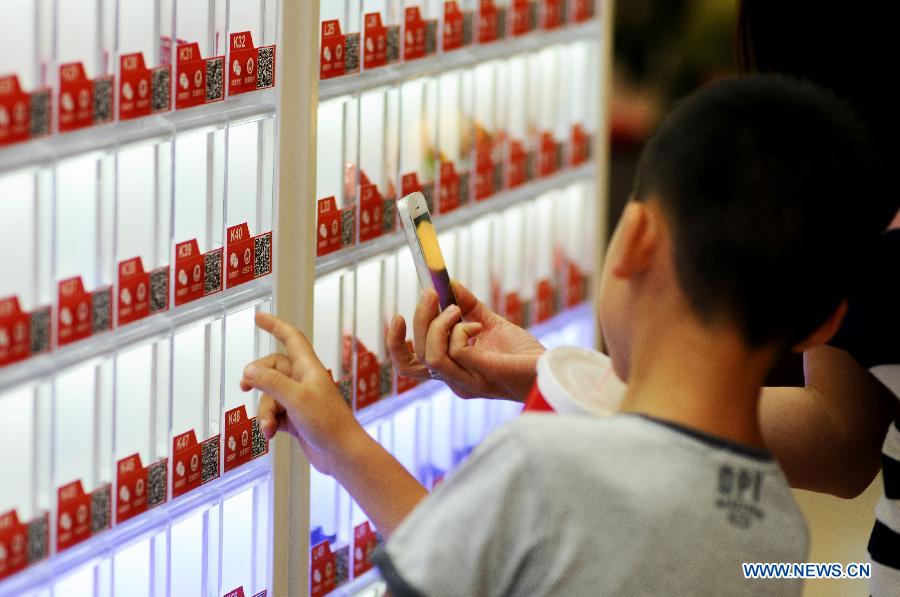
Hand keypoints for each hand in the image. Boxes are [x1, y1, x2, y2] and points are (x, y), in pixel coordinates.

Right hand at [240, 312, 366, 475]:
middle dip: (258, 380)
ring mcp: (299, 400)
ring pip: (270, 395)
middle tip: (244, 387)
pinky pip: (274, 414)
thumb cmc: (327, 422)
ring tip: (269, 426)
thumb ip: (271, 382)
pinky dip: (269, 422)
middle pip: (272, 369)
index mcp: (309, 368)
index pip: (291, 338)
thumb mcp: (295, 399)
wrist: (342, 454)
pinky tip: (271, 435)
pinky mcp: (296, 419)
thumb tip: (248, 370)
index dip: (275, 325)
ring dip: (264, 410)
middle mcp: (304, 381)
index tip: (258, 317)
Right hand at [386, 280, 544, 400]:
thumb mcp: (491, 323)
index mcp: (451, 370)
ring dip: (437, 325)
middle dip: (419, 319)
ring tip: (456, 309)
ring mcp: (466, 382)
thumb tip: (449, 283)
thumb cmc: (523, 354)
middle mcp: (454, 380)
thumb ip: (468, 307)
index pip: (409, 366)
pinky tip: (479, 325)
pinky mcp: (481, 375)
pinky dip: (460, 330)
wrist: (551, 369)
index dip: (394, 344)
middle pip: (414, 357)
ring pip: (430, 355)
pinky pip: (455, 351)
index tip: (396, 316)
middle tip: (432, 293)